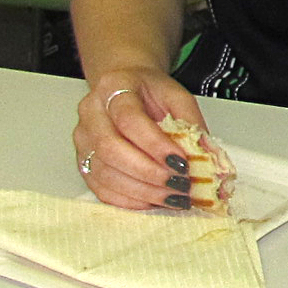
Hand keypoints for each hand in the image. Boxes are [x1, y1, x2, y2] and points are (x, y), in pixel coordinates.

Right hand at [73, 68, 208, 209]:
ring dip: (142, 190)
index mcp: (113, 88)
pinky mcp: (82, 162)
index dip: (155, 144)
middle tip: (179, 183)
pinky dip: (128, 200)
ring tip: (173, 196)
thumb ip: (191, 121)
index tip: (181, 161)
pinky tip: (152, 200)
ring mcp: (82, 140)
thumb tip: (205, 155)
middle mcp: (91, 113)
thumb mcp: (176, 95)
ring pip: (104, 172)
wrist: (125, 87)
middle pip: (110, 148)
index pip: (129, 119)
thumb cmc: (149, 92)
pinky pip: (100, 188)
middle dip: (148, 171)